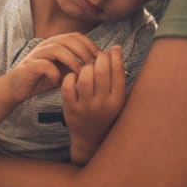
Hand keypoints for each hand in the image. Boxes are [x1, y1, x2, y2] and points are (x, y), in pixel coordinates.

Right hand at [1, 33, 99, 103]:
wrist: (17, 87)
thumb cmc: (43, 78)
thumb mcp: (63, 70)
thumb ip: (76, 65)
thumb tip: (98, 65)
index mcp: (56, 43)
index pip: (76, 36)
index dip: (90, 45)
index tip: (100, 59)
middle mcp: (46, 45)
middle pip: (68, 39)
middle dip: (84, 52)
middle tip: (92, 66)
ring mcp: (37, 54)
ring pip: (57, 49)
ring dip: (72, 61)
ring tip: (79, 73)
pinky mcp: (29, 66)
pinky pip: (44, 65)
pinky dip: (54, 73)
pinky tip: (59, 82)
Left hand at [62, 45, 127, 164]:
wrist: (90, 137)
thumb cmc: (105, 112)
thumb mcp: (117, 99)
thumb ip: (118, 78)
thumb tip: (116, 49)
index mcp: (117, 101)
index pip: (118, 72)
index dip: (115, 56)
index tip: (113, 49)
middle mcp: (103, 104)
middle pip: (101, 71)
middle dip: (100, 57)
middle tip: (99, 55)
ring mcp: (86, 107)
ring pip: (85, 77)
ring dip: (86, 66)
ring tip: (87, 66)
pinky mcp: (71, 108)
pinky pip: (68, 86)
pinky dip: (70, 77)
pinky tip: (74, 75)